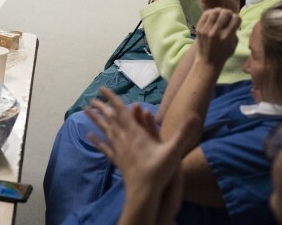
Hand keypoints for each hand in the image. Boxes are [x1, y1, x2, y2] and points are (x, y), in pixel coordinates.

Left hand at [87, 88, 198, 224]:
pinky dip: (96, 140)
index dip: (111, 98)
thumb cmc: (159, 170)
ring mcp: (119, 149)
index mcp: (134, 132)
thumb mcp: (174, 150)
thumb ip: (184, 132)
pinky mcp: (117, 160)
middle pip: (110, 119)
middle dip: (102, 107)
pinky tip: (89, 136)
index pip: (121, 110)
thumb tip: (196, 115)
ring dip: (96, 120)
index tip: (102, 88)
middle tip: (92, 99)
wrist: (145, 192)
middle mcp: (123, 138)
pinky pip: (105, 147)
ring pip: (105, 130)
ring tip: (85, 111)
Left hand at [194, 7, 239, 67]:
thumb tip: (233, 18)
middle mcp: (216, 32)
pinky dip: (211, 12)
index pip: (236, 19)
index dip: (237, 18)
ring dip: (219, 11)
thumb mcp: (234, 44)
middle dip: (229, 13)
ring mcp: (206, 29)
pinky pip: (205, 14)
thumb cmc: (223, 53)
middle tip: (228, 16)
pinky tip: (213, 16)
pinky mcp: (199, 28)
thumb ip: (235, 31)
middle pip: (225, 13)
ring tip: (220, 15)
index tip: (235, 21)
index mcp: (227, 37)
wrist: (207, 61)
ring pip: (214, 11)